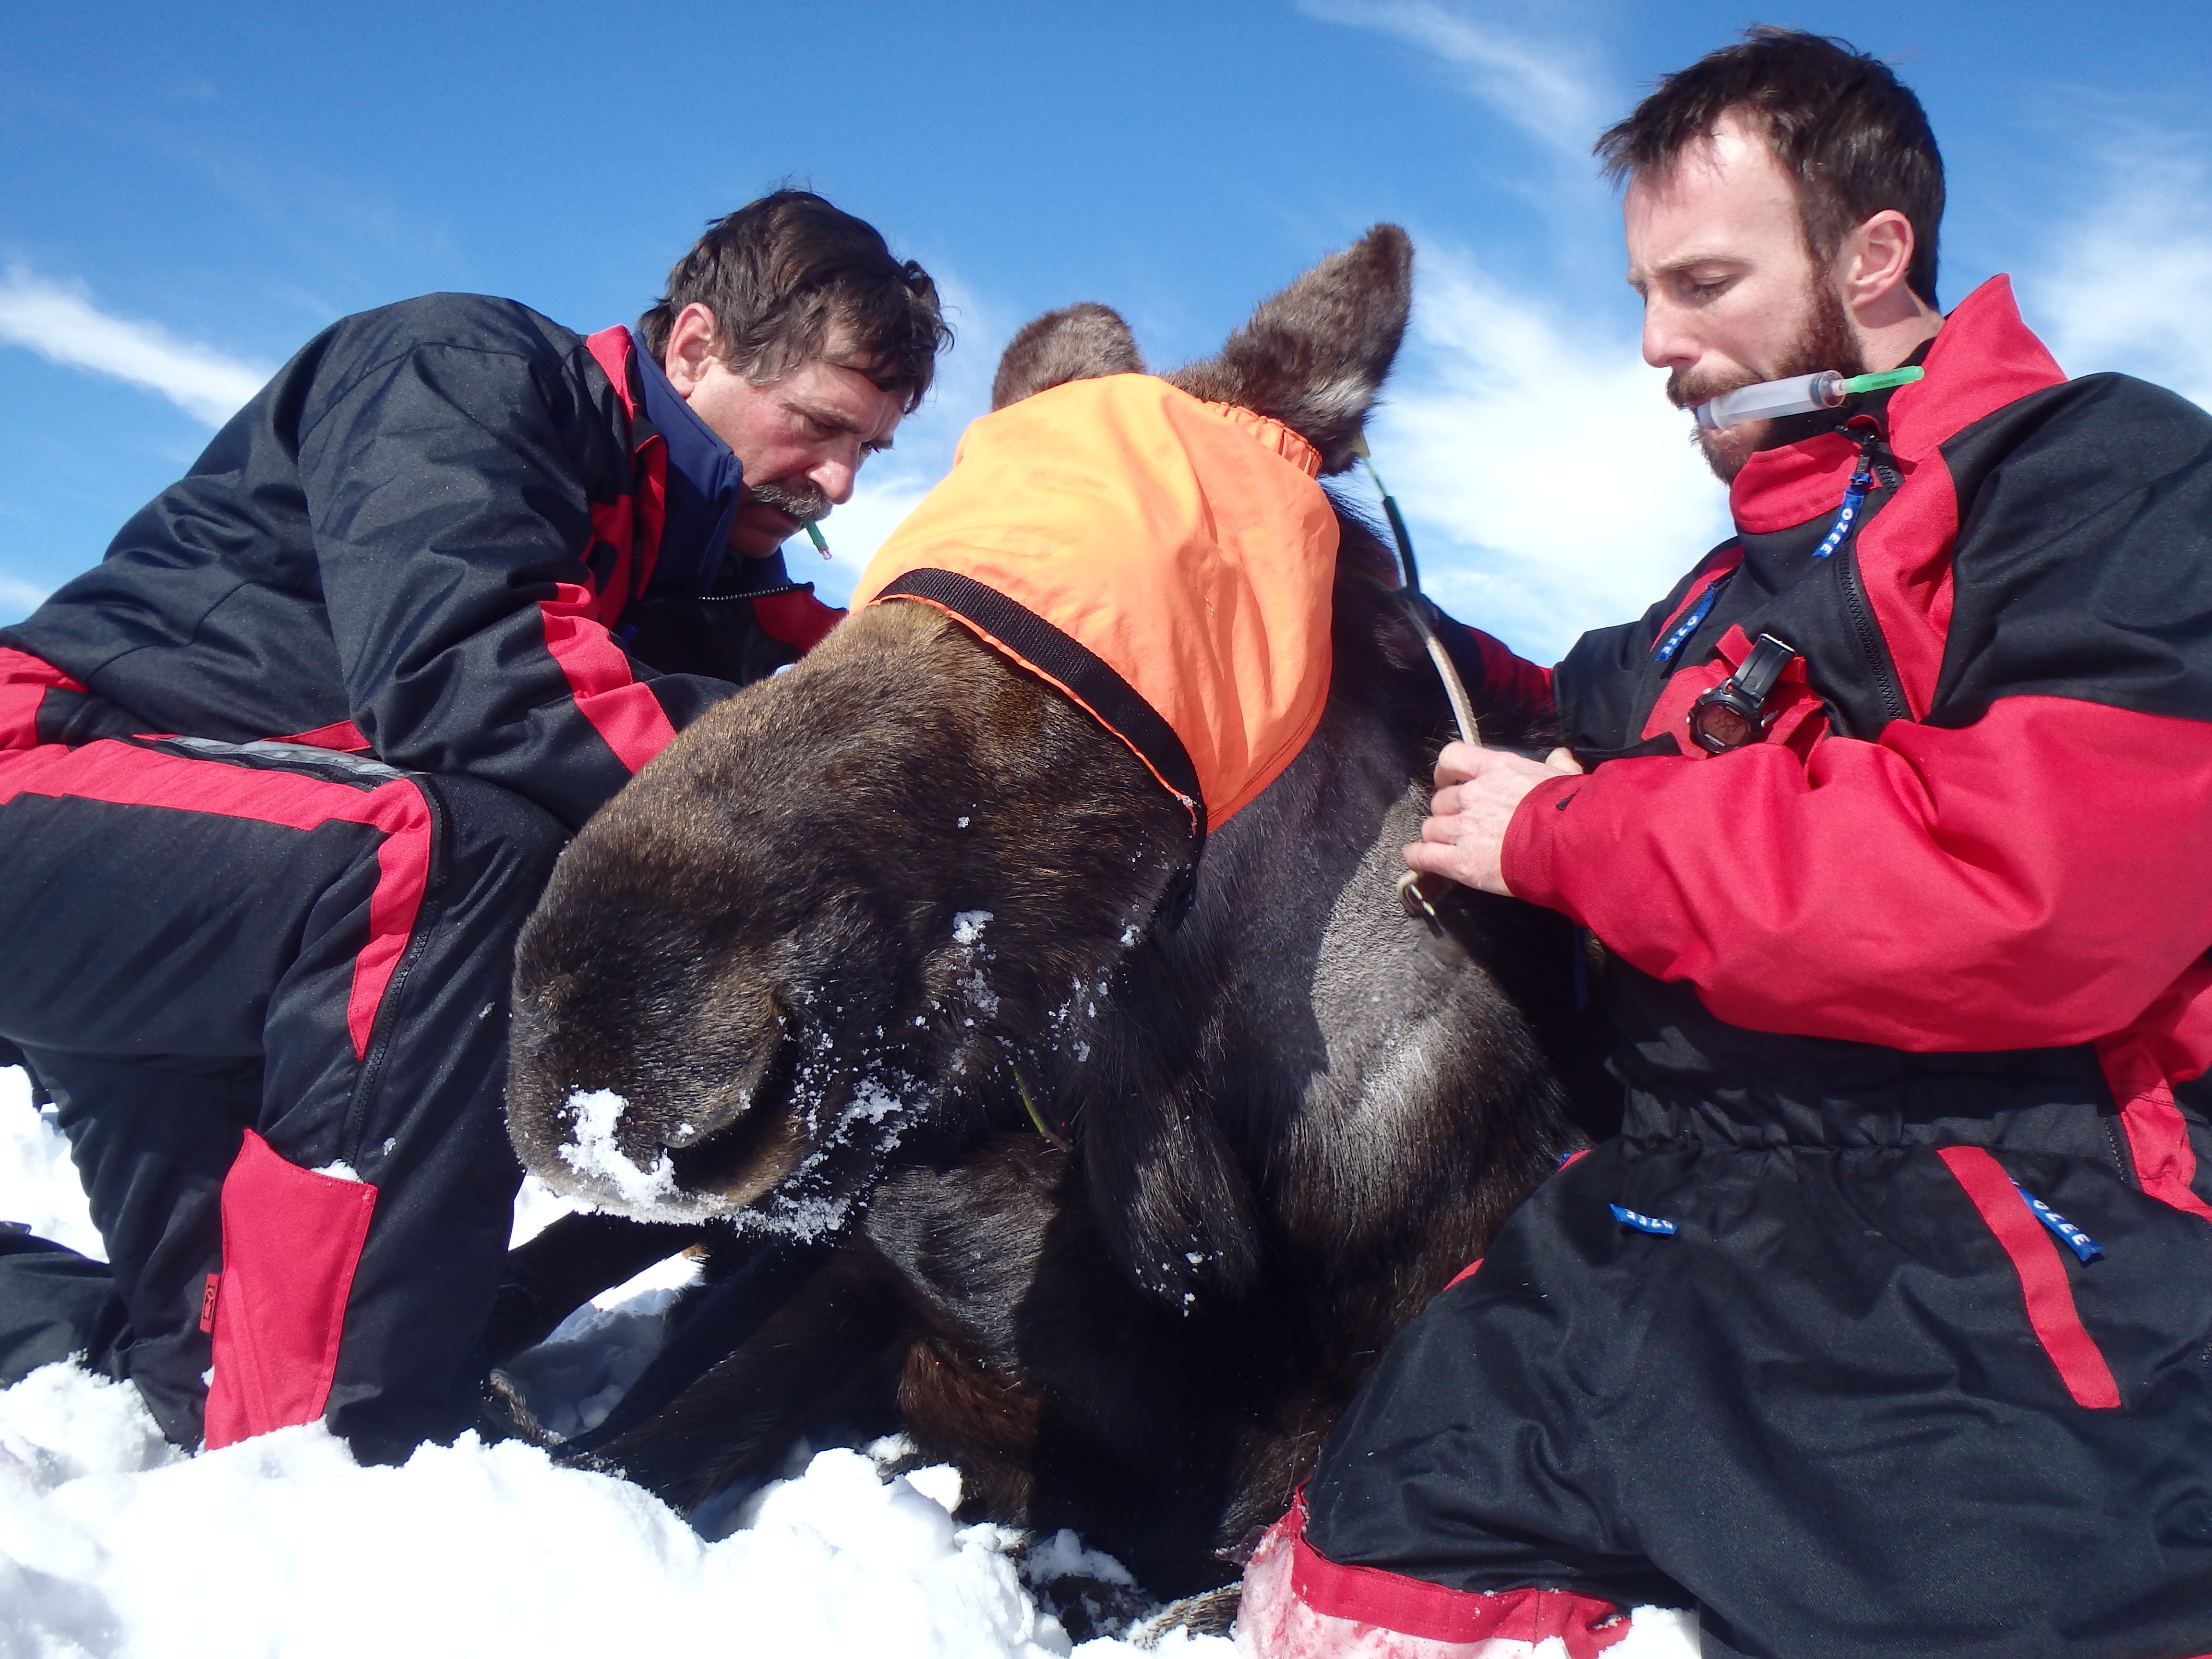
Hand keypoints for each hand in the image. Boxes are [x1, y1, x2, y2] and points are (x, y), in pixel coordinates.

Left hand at [1405, 743, 1582, 896]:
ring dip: (1437, 836)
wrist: (1572, 845)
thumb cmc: (1572, 811)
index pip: (1452, 757)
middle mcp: (1473, 794)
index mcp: (1496, 769)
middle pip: (1441, 800)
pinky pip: (1424, 855)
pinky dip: (1417, 856)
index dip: (1444, 771)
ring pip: (1431, 828)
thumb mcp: (1567, 777)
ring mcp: (1464, 828)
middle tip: (1460, 823)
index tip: (1446, 780)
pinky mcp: (1461, 861)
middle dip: (1447, 812)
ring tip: (1446, 845)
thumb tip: (1559, 757)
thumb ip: (1558, 765)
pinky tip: (1417, 857)